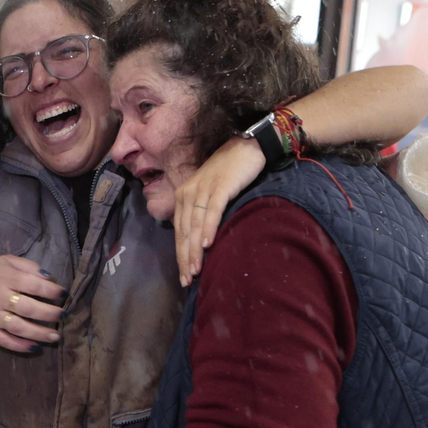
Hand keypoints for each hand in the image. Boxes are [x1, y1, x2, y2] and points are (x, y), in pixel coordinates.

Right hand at [0, 255, 64, 352]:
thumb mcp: (6, 262)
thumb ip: (28, 266)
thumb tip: (49, 277)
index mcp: (4, 277)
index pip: (32, 284)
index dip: (50, 291)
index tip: (63, 294)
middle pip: (27, 308)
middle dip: (49, 313)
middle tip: (63, 315)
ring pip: (18, 327)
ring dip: (39, 333)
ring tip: (56, 336)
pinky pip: (4, 341)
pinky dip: (20, 346)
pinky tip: (35, 347)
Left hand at [172, 135, 266, 285]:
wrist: (247, 147)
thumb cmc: (230, 173)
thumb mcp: (211, 194)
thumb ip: (203, 214)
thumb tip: (202, 242)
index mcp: (184, 196)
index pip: (180, 232)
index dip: (181, 255)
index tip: (184, 277)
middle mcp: (188, 193)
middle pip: (184, 231)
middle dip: (185, 258)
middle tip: (188, 280)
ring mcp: (203, 189)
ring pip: (195, 225)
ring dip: (195, 249)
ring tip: (195, 269)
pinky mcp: (219, 186)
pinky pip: (211, 211)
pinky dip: (208, 228)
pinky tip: (208, 243)